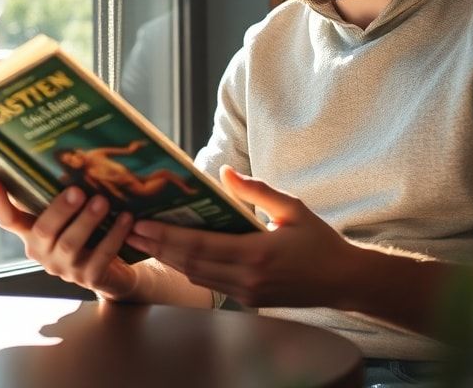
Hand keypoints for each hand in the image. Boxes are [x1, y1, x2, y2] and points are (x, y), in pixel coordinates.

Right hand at [0, 167, 139, 299]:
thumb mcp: (70, 213)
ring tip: (103, 202)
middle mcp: (42, 252)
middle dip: (59, 210)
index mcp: (31, 234)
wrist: (115, 270)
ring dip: (87, 221)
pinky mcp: (88, 278)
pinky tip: (126, 219)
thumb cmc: (88, 234)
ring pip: (70, 245)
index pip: (6, 217)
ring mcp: (64, 268)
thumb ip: (58, 193)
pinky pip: (100, 257)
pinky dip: (113, 236)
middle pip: (43, 231)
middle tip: (77, 190)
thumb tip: (55, 156)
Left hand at [124, 165, 364, 308]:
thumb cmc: (320, 242)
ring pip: (196, 277)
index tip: (143, 223)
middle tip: (129, 232)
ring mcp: (247, 293)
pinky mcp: (249, 299)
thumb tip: (223, 171)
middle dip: (158, 247)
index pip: (201, 245)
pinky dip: (188, 269)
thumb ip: (257, 191)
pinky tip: (173, 256)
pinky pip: (210, 284)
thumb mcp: (293, 208)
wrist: (343, 281)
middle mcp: (247, 278)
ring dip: (168, 260)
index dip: (168, 236)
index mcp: (257, 253)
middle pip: (191, 263)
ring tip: (143, 243)